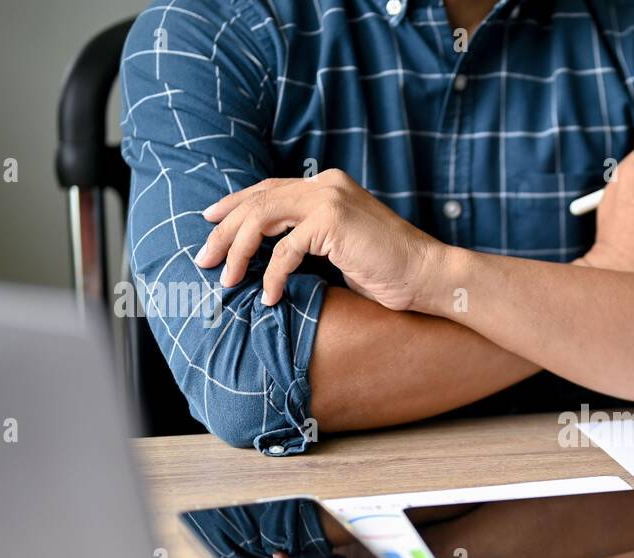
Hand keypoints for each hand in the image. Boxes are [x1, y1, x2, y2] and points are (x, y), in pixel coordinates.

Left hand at [195, 169, 443, 311]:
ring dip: (238, 251)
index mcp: (328, 185)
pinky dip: (272, 275)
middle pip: (257, 200)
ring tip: (227, 279)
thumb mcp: (343, 247)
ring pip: (262, 219)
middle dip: (225, 231)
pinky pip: (286, 250)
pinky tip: (268, 296)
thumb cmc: (390, 270)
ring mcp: (329, 200)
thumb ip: (312, 238)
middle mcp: (325, 185)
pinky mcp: (332, 222)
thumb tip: (274, 251)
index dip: (235, 204)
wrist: (427, 275)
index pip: (269, 189)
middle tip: (205, 259)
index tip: (210, 223)